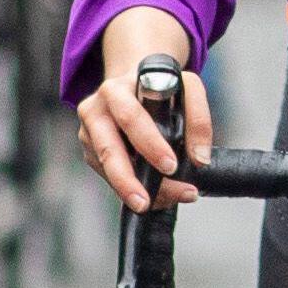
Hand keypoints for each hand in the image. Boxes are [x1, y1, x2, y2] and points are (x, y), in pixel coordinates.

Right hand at [75, 7, 210, 209]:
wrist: (135, 85)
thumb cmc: (159, 87)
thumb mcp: (186, 88)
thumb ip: (199, 119)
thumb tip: (199, 158)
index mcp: (116, 89)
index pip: (131, 117)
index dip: (150, 143)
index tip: (170, 165)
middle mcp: (95, 110)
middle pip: (108, 150)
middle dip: (128, 180)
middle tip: (148, 201)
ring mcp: (89, 133)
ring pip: (107, 169)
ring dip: (132, 190)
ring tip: (156, 203)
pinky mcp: (90, 152)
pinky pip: (108, 177)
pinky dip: (131, 189)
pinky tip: (152, 195)